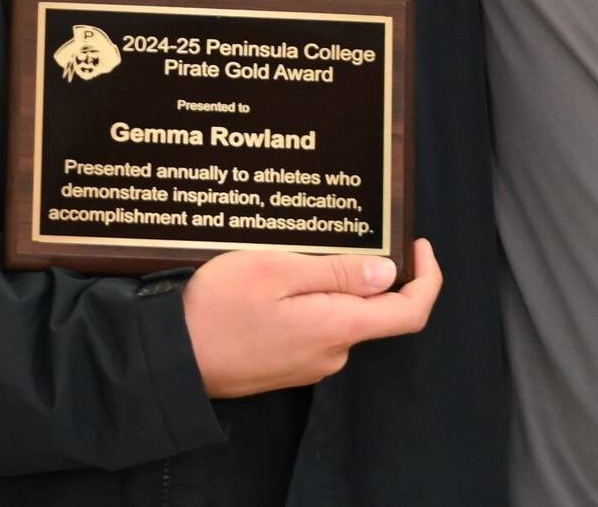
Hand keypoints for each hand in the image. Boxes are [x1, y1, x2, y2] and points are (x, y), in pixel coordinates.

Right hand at [182, 238, 441, 398]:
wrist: (170, 360)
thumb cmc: (219, 308)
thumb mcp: (277, 271)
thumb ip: (337, 273)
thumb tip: (387, 272)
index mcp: (337, 327)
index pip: (409, 313)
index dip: (427, 278)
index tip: (418, 243)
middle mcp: (332, 353)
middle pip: (374, 310)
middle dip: (365, 270)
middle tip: (336, 231)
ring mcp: (309, 364)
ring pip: (340, 316)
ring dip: (330, 284)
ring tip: (294, 251)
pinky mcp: (288, 366)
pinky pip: (316, 328)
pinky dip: (311, 301)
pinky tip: (278, 281)